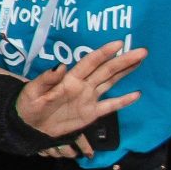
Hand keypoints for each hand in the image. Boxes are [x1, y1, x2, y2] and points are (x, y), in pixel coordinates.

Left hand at [13, 40, 144, 146]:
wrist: (29, 126)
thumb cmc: (28, 105)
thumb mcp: (33, 91)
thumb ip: (47, 79)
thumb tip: (60, 65)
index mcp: (70, 79)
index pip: (90, 62)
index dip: (104, 53)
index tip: (119, 43)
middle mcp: (82, 85)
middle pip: (106, 70)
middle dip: (123, 60)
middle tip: (142, 50)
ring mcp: (88, 98)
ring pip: (110, 82)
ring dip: (125, 72)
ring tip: (140, 60)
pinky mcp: (91, 113)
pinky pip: (110, 106)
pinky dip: (123, 101)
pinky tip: (136, 94)